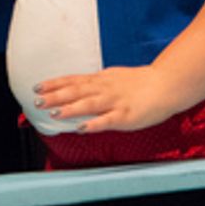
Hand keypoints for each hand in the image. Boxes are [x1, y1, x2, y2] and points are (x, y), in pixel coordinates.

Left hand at [33, 65, 185, 133]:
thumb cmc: (141, 83)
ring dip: (70, 109)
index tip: (37, 86)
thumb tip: (77, 87)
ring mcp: (115, 102)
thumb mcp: (114, 77)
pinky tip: (82, 128)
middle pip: (76, 91)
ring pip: (89, 104)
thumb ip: (96, 84)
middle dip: (55, 96)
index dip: (54, 83)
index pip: (73, 80)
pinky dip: (94, 124)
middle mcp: (105, 89)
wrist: (167, 84)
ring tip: (54, 113)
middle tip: (36, 100)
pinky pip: (108, 120)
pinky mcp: (127, 115)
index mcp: (101, 80)